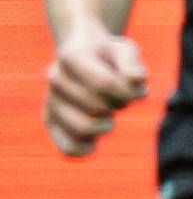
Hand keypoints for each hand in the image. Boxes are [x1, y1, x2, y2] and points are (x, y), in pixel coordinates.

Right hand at [45, 25, 148, 157]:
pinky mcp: (51, 121)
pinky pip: (68, 148)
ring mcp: (51, 100)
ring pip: (82, 128)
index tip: (135, 90)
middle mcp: (56, 78)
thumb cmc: (110, 56)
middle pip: (97, 107)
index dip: (128, 92)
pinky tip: (95, 139)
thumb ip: (132, 63)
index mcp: (73, 57)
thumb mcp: (125, 50)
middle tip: (120, 97)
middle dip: (119, 104)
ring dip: (105, 124)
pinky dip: (86, 148)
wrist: (84, 55)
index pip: (104, 84)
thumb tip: (136, 80)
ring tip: (107, 113)